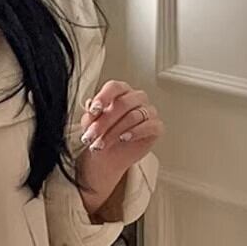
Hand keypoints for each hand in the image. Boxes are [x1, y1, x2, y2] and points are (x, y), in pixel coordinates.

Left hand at [77, 80, 163, 203]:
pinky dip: (135, 132)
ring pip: (133, 116)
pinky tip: (123, 138)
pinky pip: (149, 126)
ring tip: (100, 144)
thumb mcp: (90, 124)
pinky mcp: (156, 127)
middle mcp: (136, 98)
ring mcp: (148, 111)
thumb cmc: (100, 135)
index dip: (103, 97)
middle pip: (122, 103)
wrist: (108, 157)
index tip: (93, 110)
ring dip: (114, 132)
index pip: (114, 87)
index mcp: (120, 91)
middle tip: (91, 136)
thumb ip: (90, 115)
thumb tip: (90, 105)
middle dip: (104, 122)